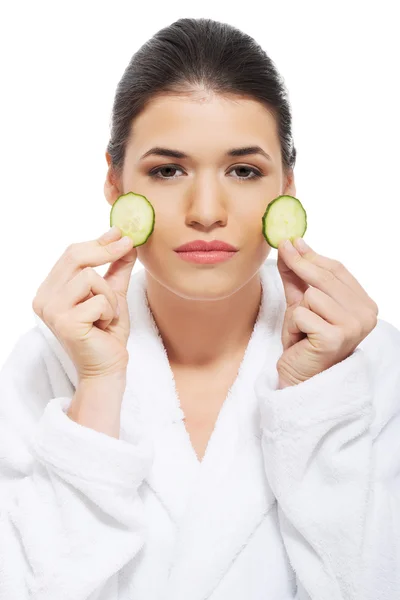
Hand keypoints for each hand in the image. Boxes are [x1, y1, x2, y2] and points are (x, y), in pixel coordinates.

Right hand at [32, 226, 136, 382]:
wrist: (108, 367)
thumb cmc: (107, 333)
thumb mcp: (113, 293)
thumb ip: (116, 268)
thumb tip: (124, 239)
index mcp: (51, 290)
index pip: (71, 255)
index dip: (97, 241)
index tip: (119, 232)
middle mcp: (44, 299)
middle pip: (76, 258)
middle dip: (106, 250)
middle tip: (128, 245)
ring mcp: (52, 311)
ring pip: (90, 277)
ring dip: (110, 295)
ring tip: (107, 315)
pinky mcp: (65, 323)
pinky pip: (98, 300)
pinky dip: (110, 311)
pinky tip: (104, 326)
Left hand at [275, 237, 378, 388]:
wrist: (300, 376)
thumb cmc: (305, 340)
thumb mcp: (301, 302)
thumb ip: (298, 275)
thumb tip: (292, 243)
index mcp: (364, 304)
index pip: (337, 269)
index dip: (312, 255)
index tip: (292, 242)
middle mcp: (365, 315)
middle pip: (325, 277)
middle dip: (299, 266)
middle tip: (283, 251)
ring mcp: (353, 327)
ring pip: (311, 295)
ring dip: (297, 311)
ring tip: (301, 329)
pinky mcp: (334, 338)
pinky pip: (302, 313)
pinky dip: (293, 325)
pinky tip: (300, 339)